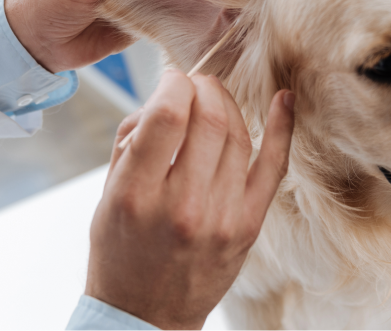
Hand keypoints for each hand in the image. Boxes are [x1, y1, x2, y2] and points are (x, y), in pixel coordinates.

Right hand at [86, 70, 295, 330]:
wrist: (146, 316)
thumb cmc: (120, 252)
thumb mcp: (107, 196)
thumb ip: (132, 141)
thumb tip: (167, 95)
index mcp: (136, 196)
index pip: (167, 115)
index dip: (173, 84)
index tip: (171, 82)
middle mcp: (182, 207)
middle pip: (208, 120)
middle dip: (203, 88)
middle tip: (194, 85)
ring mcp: (222, 218)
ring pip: (238, 136)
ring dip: (228, 104)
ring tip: (214, 100)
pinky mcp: (248, 227)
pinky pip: (273, 167)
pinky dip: (282, 128)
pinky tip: (284, 100)